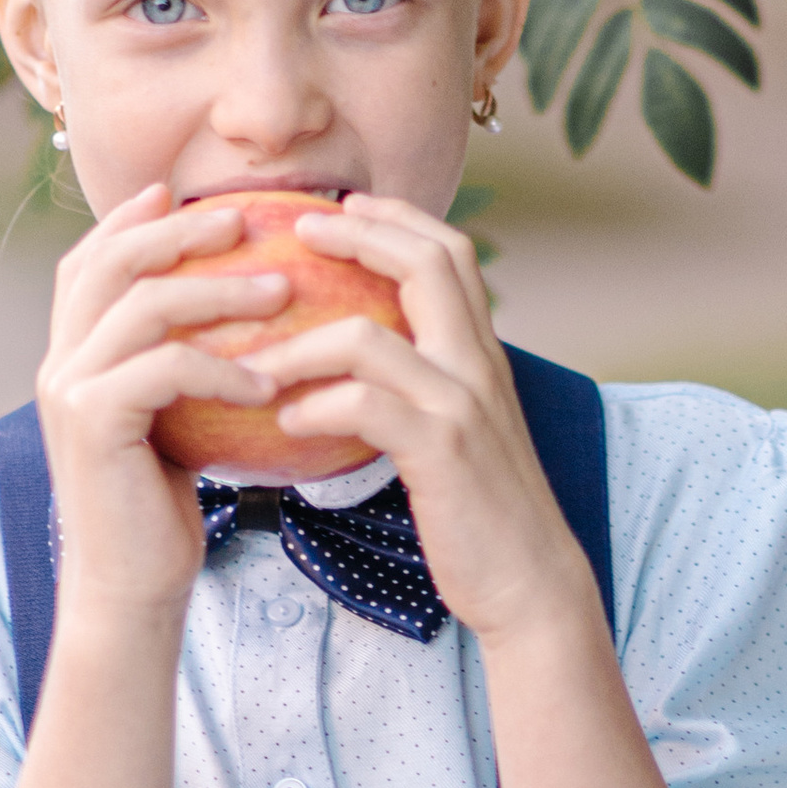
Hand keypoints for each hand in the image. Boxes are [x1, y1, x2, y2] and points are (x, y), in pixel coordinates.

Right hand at [33, 185, 292, 618]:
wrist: (129, 587)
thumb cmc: (162, 511)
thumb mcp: (172, 422)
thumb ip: (179, 367)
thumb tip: (243, 318)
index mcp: (72, 354)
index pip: (91, 260)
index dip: (133, 218)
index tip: (186, 191)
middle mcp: (59, 361)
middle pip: (115, 261)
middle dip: (181, 230)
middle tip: (248, 219)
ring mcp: (69, 388)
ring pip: (144, 303)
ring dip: (220, 289)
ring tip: (285, 291)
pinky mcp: (91, 421)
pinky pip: (166, 367)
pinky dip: (223, 365)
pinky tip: (269, 378)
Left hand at [259, 197, 598, 645]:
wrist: (530, 583)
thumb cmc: (481, 514)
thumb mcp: (459, 431)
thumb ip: (425, 386)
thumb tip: (366, 366)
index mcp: (482, 354)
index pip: (448, 252)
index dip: (395, 216)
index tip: (342, 204)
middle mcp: (479, 365)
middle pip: (425, 261)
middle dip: (357, 232)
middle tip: (297, 227)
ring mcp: (464, 406)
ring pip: (371, 337)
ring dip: (300, 343)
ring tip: (256, 360)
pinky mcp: (443, 452)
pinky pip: (364, 406)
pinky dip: (315, 406)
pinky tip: (287, 423)